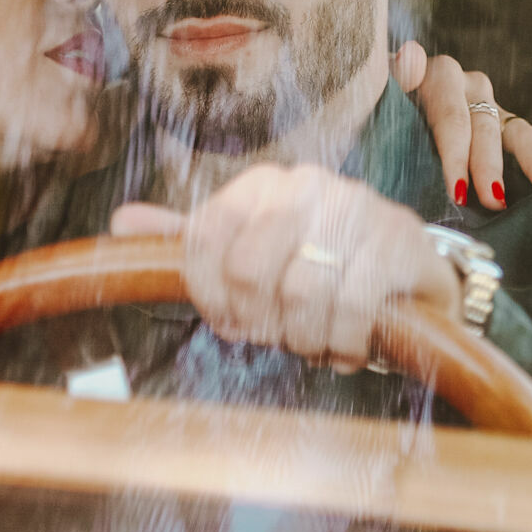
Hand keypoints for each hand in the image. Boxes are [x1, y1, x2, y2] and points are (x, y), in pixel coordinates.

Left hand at [108, 163, 461, 371]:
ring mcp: (358, 208)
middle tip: (279, 337)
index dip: (209, 297)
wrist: (410, 276)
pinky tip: (348, 346)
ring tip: (318, 342)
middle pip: (247, 270)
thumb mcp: (253, 253)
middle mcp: (308, 184)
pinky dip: (344, 342)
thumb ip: (193, 241)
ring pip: (301, 293)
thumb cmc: (322, 268)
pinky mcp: (400, 240)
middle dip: (259, 322)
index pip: (205, 237)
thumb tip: (121, 222)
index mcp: (262, 185)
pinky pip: (353, 306)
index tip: (231, 322)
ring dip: (306, 339)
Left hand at [390, 40, 531, 210]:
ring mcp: (492, 107)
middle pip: (487, 128)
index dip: (456, 156)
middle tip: (492, 202)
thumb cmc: (375, 107)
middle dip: (490, 168)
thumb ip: (394, 80)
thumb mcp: (377, 93)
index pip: (452, 118)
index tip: (458, 192)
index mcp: (438, 77)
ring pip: (519, 133)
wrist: (383, 101)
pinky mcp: (507, 127)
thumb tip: (411, 56)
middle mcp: (470, 87)